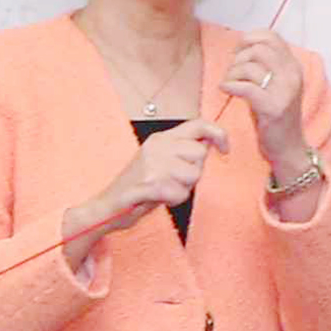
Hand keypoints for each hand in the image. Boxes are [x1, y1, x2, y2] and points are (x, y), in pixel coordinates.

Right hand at [64, 122, 222, 271]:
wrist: (106, 207)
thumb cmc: (138, 188)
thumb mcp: (162, 162)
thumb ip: (183, 151)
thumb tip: (211, 143)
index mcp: (161, 138)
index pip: (198, 124)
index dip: (218, 134)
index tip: (225, 149)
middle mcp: (156, 146)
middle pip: (199, 153)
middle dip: (194, 173)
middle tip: (174, 181)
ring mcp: (151, 163)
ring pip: (192, 175)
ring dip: (183, 189)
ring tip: (164, 190)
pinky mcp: (147, 183)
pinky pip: (179, 192)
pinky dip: (173, 200)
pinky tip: (160, 199)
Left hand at [224, 34, 313, 173]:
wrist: (288, 148)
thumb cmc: (276, 116)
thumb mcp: (277, 85)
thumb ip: (268, 65)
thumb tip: (244, 46)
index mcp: (294, 66)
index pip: (272, 36)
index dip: (250, 38)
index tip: (238, 51)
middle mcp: (292, 75)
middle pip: (259, 49)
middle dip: (239, 58)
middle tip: (233, 72)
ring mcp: (285, 91)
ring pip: (250, 67)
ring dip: (232, 74)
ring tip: (229, 84)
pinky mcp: (273, 107)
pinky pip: (245, 87)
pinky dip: (230, 85)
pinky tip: (225, 90)